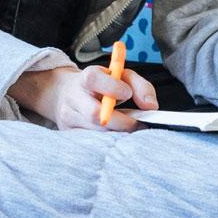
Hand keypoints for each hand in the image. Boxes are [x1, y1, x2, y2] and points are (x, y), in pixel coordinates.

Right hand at [8, 63, 157, 131]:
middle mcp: (74, 97)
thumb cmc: (101, 84)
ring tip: (128, 129)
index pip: (94, 80)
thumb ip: (140, 86)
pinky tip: (115, 134)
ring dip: (116, 132)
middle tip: (137, 123)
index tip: (127, 94)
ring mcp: (68, 117)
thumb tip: (151, 107)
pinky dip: (106, 140)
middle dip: (120, 121)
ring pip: (94, 131)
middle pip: (94, 113)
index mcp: (87, 78)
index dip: (112, 88)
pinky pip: (90, 141)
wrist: (67, 92)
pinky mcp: (67, 132)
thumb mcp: (122, 76)